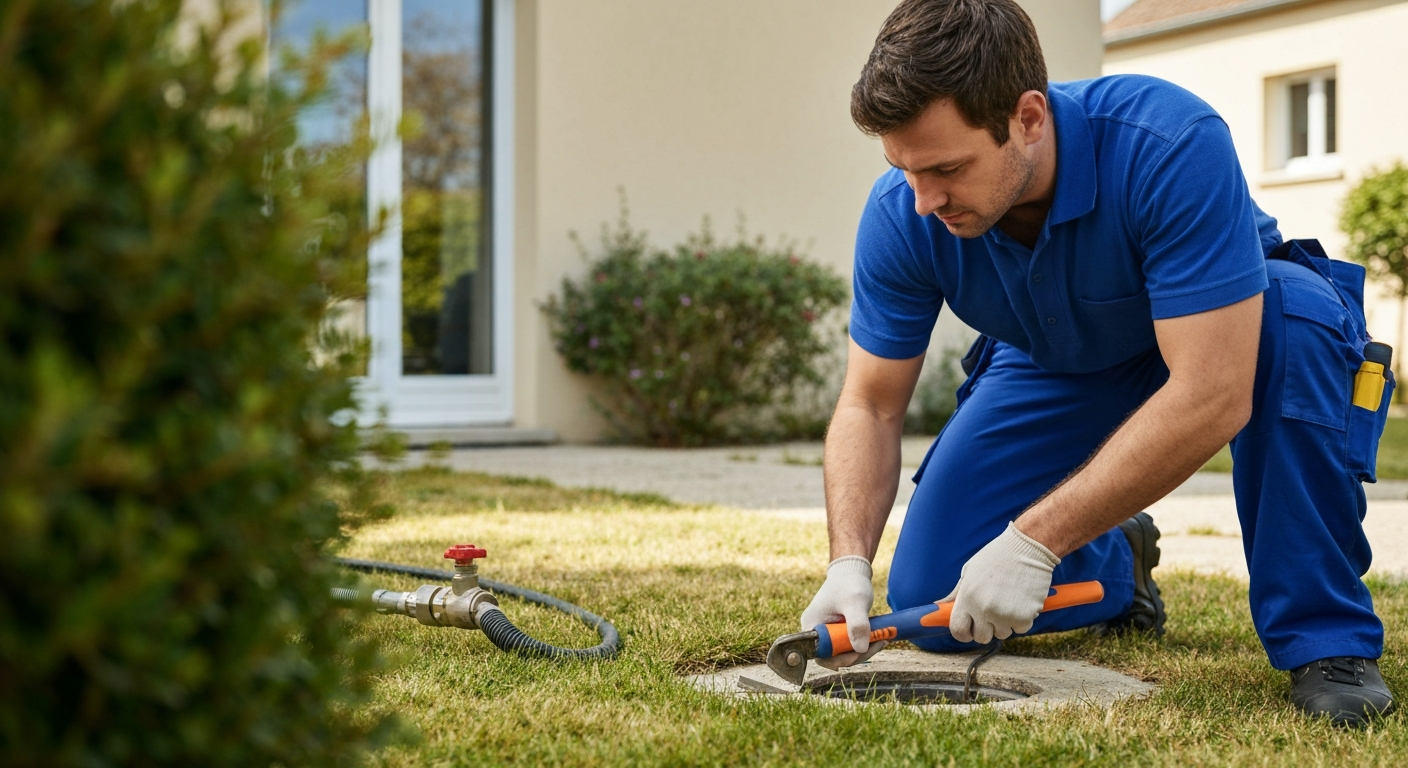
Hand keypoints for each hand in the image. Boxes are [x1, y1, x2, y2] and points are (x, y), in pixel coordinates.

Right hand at [800, 556, 886, 669]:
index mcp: (812, 625)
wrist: (851, 570)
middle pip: (833, 656)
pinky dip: (861, 642)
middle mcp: (815, 631)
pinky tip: (876, 636)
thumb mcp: (855, 602)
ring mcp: (825, 631)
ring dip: (862, 649)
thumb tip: (860, 649)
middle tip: (878, 643)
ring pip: (842, 651)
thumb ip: (857, 624)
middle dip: (857, 654)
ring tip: (881, 638)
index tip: (862, 651)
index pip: (822, 655)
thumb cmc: (850, 583)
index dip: (841, 659)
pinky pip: (847, 643)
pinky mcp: (835, 630)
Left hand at [945, 522, 1059, 643]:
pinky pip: (1021, 629)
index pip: (958, 630)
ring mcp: (1003, 615)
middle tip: (994, 611)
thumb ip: (956, 594)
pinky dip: (1023, 618)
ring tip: (1009, 598)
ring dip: (1006, 622)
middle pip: (981, 637)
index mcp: (967, 597)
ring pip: (1002, 634)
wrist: (1027, 548)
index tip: (970, 630)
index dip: (963, 633)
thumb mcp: (969, 572)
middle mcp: (983, 609)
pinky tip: (1022, 599)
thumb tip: (938, 606)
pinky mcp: (1023, 617)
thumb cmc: (997, 557)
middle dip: (987, 628)